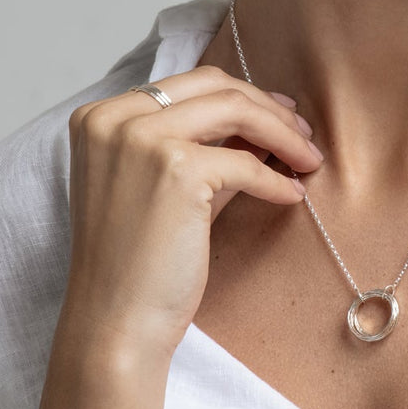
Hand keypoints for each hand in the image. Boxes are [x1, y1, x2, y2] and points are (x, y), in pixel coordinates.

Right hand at [60, 65, 322, 360]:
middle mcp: (113, 118)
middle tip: (302, 134)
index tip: (277, 114)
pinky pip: (246, 163)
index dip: (241, 95)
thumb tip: (262, 126)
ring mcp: (141, 138)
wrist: (116, 324)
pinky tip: (292, 196)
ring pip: (235, 110)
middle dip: (267, 107)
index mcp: (99, 117)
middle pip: (213, 85)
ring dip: (282, 133)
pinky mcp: (175, 168)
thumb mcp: (164, 189)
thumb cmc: (137, 265)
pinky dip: (276, 179)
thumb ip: (204, 150)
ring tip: (308, 159)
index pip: (187, 84)